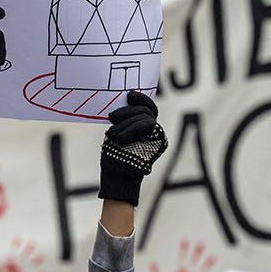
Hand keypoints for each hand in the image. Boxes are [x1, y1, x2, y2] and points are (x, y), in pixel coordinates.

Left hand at [97, 90, 167, 205]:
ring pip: (145, 117)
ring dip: (125, 123)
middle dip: (127, 111)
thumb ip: (125, 120)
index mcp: (147, 128)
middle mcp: (156, 131)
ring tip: (112, 135)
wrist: (118, 176)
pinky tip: (119, 138)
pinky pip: (146, 126)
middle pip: (145, 110)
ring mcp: (158, 136)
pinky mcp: (158, 141)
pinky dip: (131, 130)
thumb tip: (125, 101)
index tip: (129, 95)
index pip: (148, 108)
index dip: (141, 99)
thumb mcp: (118, 132)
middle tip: (112, 117)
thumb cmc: (114, 155)